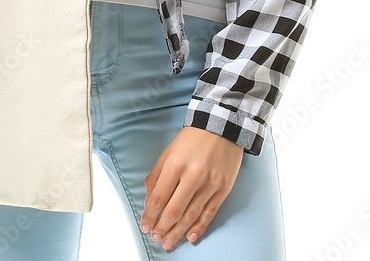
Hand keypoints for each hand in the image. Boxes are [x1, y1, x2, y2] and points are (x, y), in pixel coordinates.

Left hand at [140, 126, 242, 249]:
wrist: (222, 126)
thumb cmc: (192, 139)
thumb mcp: (168, 152)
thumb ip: (156, 176)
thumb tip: (149, 202)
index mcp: (175, 164)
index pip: (159, 197)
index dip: (150, 216)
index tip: (146, 226)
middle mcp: (193, 175)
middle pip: (174, 210)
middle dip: (163, 228)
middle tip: (156, 239)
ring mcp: (210, 183)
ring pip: (191, 215)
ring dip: (178, 232)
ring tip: (169, 243)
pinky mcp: (224, 188)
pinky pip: (210, 213)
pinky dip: (199, 227)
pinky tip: (190, 237)